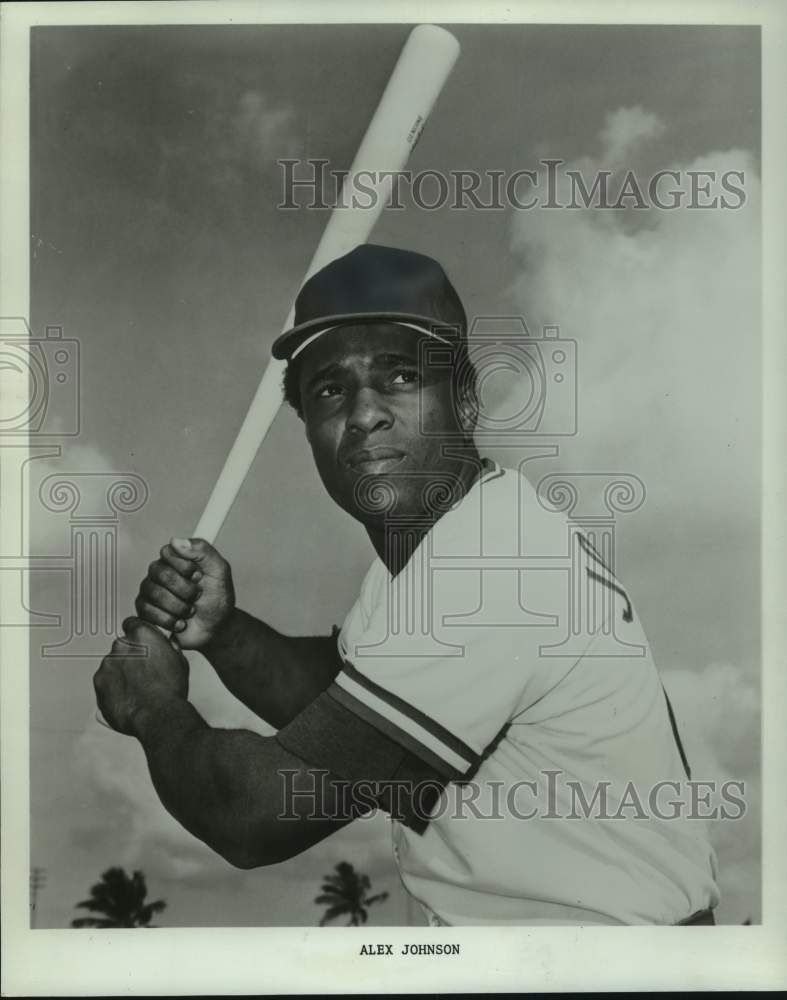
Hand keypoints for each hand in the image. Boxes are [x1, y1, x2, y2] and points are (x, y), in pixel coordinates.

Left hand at [94, 618, 188, 735]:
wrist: (157, 715)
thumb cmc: (170, 690)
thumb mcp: (179, 660)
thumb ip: (167, 648)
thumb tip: (165, 646)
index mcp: (142, 635)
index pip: (132, 623)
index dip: (137, 634)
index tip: (141, 643)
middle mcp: (121, 645)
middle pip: (122, 646)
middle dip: (130, 656)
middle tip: (143, 672)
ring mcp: (108, 664)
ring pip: (112, 664)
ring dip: (121, 672)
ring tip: (136, 688)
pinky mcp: (98, 682)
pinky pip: (104, 681)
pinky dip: (112, 687)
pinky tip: (127, 696)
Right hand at [134, 537, 234, 649]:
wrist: (215, 629)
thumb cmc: (217, 600)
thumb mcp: (220, 572)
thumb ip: (203, 551)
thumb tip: (177, 541)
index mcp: (178, 559)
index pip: (168, 552)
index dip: (185, 567)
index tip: (199, 577)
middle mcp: (161, 572)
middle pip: (161, 573)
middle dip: (185, 590)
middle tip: (197, 596)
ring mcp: (151, 591)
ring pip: (154, 593)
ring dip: (179, 607)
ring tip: (190, 611)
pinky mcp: (145, 610)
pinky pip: (147, 611)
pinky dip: (169, 620)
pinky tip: (180, 622)